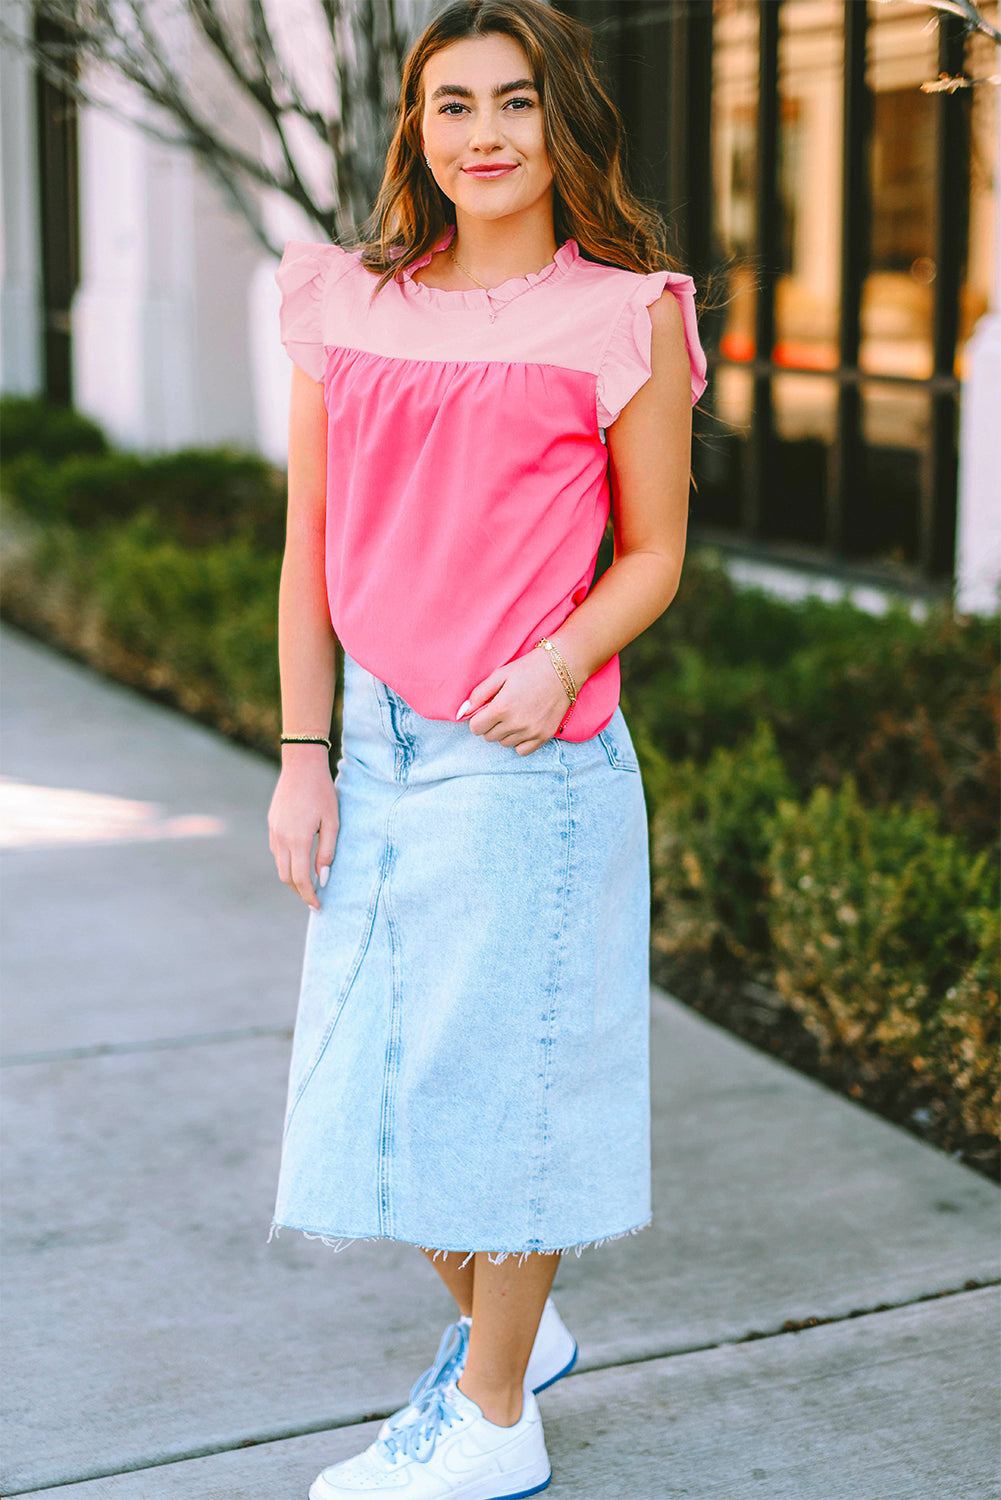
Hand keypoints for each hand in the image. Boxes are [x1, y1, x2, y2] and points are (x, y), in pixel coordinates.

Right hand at [267, 749, 338, 910]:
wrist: (301, 765)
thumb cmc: (322, 792)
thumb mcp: (332, 822)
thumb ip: (327, 851)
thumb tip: (323, 878)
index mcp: (297, 839)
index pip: (300, 878)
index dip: (309, 896)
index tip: (318, 906)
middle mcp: (281, 838)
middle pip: (286, 877)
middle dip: (300, 891)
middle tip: (314, 899)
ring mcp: (273, 831)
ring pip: (279, 864)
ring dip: (292, 876)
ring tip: (309, 882)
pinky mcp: (271, 824)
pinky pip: (277, 850)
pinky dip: (287, 861)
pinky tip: (300, 860)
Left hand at [456, 648, 572, 754]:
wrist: (563, 669)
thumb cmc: (529, 669)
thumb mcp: (500, 675)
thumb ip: (478, 695)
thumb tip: (461, 713)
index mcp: (501, 708)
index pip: (475, 728)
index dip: (477, 718)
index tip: (486, 710)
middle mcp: (515, 723)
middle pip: (489, 737)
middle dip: (491, 724)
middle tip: (502, 709)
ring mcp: (530, 732)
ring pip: (504, 743)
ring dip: (505, 732)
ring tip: (515, 715)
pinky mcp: (544, 736)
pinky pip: (522, 750)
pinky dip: (519, 741)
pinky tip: (524, 726)